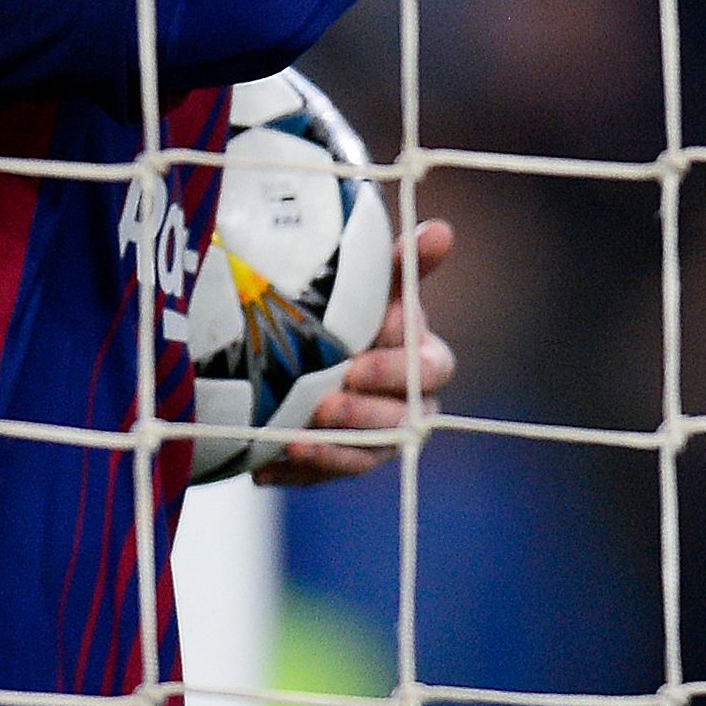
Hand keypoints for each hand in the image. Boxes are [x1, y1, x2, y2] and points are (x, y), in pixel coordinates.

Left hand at [257, 218, 458, 486]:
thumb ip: (403, 263)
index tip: (358, 363)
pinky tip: (265, 470)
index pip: (430, 370)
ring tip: (293, 442)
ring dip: (334, 452)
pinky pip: (323, 477)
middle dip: (365, 415)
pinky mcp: (338, 464)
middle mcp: (408, 406)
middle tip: (324, 403)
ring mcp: (375, 440)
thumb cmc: (349, 310)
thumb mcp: (370, 285)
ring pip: (367, 456)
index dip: (397, 371)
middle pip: (403, 421)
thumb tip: (441, 229)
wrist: (299, 352)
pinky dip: (296, 474)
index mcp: (423, 361)